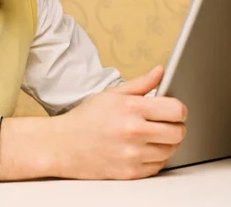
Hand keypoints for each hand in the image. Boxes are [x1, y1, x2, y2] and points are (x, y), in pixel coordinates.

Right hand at [50, 65, 187, 179]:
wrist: (64, 145)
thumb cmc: (87, 118)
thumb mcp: (111, 94)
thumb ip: (140, 83)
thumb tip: (160, 71)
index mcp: (130, 108)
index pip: (176, 110)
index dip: (179, 109)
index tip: (173, 109)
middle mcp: (133, 131)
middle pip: (178, 132)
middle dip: (176, 126)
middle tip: (166, 123)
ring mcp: (133, 154)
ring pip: (170, 150)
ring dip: (166, 143)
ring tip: (151, 135)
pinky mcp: (131, 173)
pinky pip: (158, 166)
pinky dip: (155, 158)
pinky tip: (142, 148)